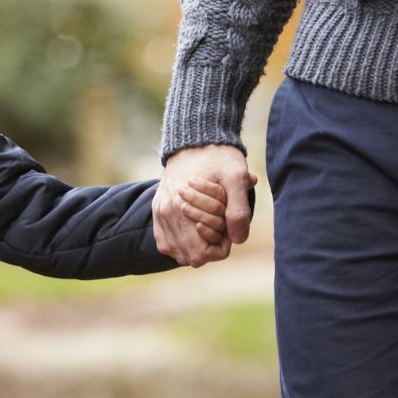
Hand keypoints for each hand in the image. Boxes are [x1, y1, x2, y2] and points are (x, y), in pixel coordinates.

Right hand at [157, 144, 255, 267]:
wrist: (194, 141)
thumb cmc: (219, 158)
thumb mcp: (236, 178)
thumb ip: (239, 210)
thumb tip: (238, 239)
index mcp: (181, 207)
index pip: (203, 253)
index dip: (222, 246)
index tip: (228, 227)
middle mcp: (166, 214)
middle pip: (190, 257)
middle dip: (209, 246)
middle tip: (220, 226)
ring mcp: (159, 214)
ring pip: (177, 252)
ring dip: (195, 246)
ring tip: (207, 227)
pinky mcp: (157, 211)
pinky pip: (166, 242)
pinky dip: (181, 242)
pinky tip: (193, 229)